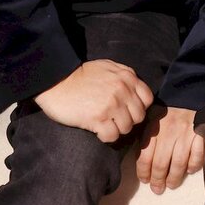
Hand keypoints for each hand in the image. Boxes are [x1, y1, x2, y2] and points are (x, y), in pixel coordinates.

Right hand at [33, 59, 152, 143]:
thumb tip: (136, 89)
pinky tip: (98, 130)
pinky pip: (112, 136)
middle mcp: (122, 90)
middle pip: (139, 116)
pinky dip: (106, 136)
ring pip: (127, 128)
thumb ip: (125, 76)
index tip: (127, 110)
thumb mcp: (107, 67)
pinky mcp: (97, 118)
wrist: (56, 81)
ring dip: (116, 129)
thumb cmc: (81, 75)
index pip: (147, 99)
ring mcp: (111, 105)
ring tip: (105, 124)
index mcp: (127, 77)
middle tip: (114, 119)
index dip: (139, 107)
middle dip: (128, 120)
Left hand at [137, 106, 204, 192]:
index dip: (143, 172)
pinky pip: (198, 156)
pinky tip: (190, 170)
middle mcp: (168, 134)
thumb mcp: (152, 117)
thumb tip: (141, 159)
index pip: (145, 157)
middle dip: (158, 180)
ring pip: (178, 164)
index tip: (145, 180)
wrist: (191, 91)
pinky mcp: (201, 136)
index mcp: (154, 129)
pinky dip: (194, 166)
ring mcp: (186, 135)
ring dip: (174, 178)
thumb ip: (146, 135)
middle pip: (161, 164)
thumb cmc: (168, 107)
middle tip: (158, 189)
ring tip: (172, 185)